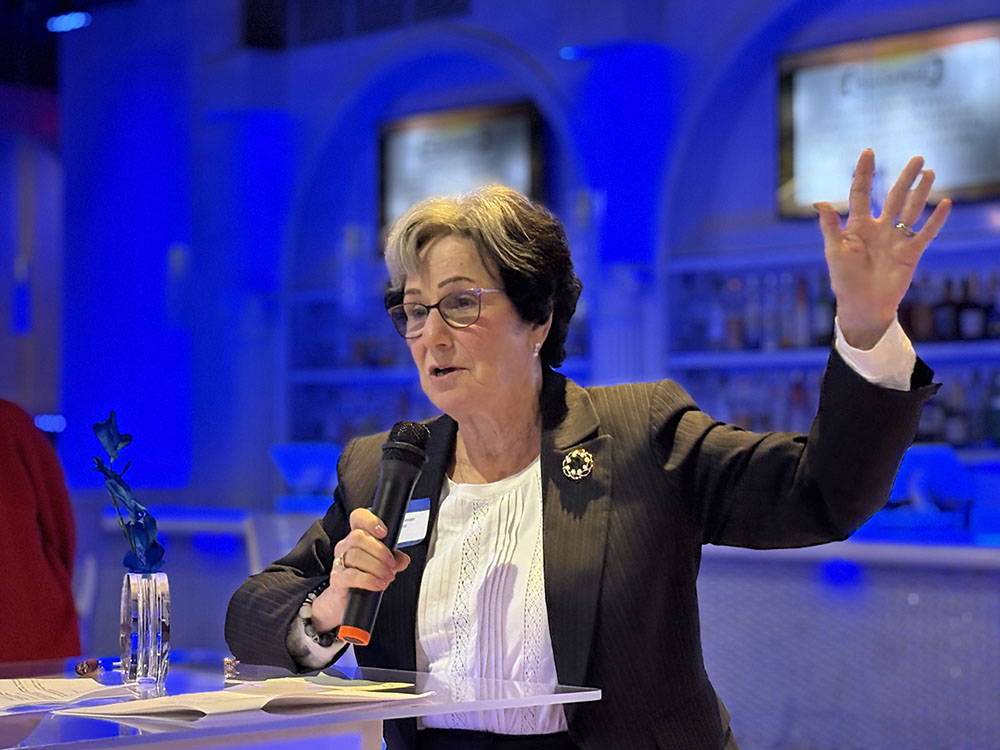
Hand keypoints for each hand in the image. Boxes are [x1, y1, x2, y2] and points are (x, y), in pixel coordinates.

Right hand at [309, 508, 410, 631]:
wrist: (342, 601)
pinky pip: (351, 575)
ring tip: (387, 577)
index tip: (384, 533)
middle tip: (391, 564)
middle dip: (380, 551)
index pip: (358, 518)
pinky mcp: (337, 580)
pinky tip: (378, 584)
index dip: (370, 521)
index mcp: (357, 537)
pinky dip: (368, 580)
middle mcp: (345, 546)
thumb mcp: (382, 566)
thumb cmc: (362, 578)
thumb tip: (403, 559)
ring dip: (376, 567)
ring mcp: (339, 562)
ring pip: (355, 555)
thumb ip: (394, 560)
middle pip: (358, 536)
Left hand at [814, 149, 951, 348]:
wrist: (861, 305)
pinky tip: (945, 202)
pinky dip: (936, 219)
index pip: (861, 192)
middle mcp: (879, 228)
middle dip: (905, 177)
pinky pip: (926, 233)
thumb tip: (819, 203)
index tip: (868, 152)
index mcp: (857, 226)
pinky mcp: (910, 253)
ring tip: (930, 172)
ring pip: (911, 209)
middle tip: (918, 158)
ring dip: (921, 191)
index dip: (864, 173)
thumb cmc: (844, 280)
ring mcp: (896, 239)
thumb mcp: (834, 252)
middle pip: (894, 196)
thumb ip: (830, 227)